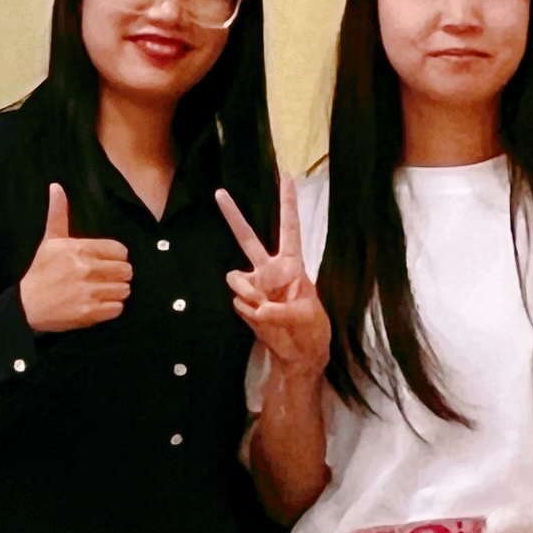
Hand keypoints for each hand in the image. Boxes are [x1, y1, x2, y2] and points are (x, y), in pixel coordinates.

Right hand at [18, 182, 132, 332]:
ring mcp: (88, 292)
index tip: (106, 262)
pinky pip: (118, 308)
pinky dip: (112, 308)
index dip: (117, 257)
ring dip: (116, 292)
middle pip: (126, 270)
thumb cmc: (41, 271)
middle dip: (119, 275)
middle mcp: (86, 269)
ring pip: (124, 289)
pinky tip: (100, 304)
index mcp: (79, 249)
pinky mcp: (89, 313)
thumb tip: (56, 186)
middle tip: (106, 278)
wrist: (26, 306)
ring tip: (103, 291)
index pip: (121, 251)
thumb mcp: (49, 241)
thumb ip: (58, 214)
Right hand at [217, 185, 329, 382]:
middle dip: (233, 216)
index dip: (287, 204)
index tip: (286, 177)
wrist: (299, 355)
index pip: (289, 229)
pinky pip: (238, 301)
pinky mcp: (244, 302)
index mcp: (292, 265)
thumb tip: (256, 307)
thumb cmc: (312, 330)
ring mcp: (255, 286)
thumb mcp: (307, 317)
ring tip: (268, 311)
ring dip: (249, 294)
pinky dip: (249, 313)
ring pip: (236, 278)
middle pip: (248, 238)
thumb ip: (281, 310)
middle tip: (219, 192)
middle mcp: (270, 270)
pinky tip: (262, 321)